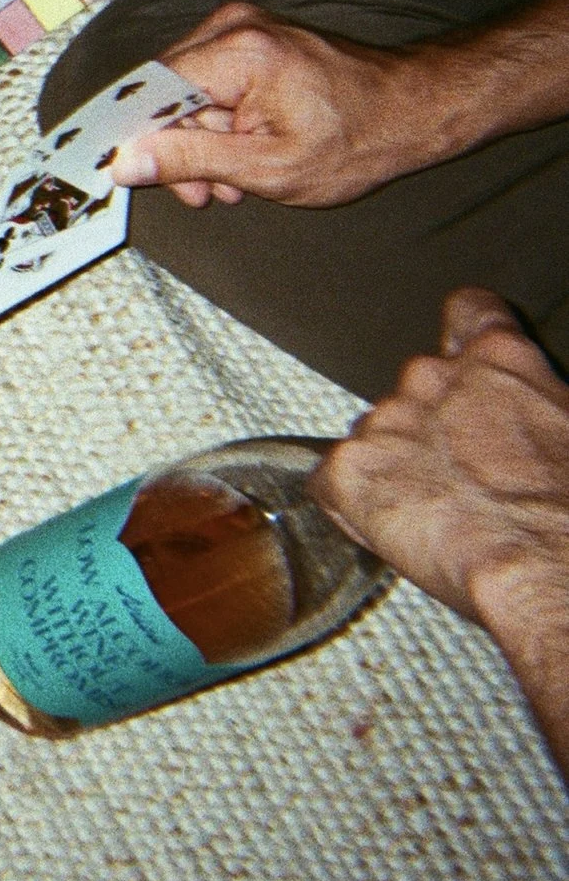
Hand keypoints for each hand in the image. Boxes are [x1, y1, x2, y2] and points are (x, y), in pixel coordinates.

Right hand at [107, 2, 445, 206]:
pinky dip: (220, 122)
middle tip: (207, 195)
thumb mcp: (270, 168)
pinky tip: (245, 151)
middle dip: (179, 149)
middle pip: (164, 93)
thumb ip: (190, 161)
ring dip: (202, 141)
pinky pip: (208, 82)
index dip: (136, 141)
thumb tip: (123, 162)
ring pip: (184, 92)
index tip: (133, 179)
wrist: (418, 108)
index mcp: (236, 52)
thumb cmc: (359, 140)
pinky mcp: (251, 37)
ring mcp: (242, 27)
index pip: (149, 94)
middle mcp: (231, 26)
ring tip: (236, 180)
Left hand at [313, 290, 568, 650]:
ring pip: (375, 437)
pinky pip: (333, 482)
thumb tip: (534, 423)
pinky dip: (355, 505)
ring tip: (439, 515)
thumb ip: (536, 403)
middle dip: (431, 427)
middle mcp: (431, 378)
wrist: (549, 567)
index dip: (466, 336)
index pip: (469, 313)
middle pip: (416, 390)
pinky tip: (397, 530)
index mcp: (499, 360)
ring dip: (395, 467)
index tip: (465, 355)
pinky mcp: (348, 469)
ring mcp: (384, 421)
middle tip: (465, 479)